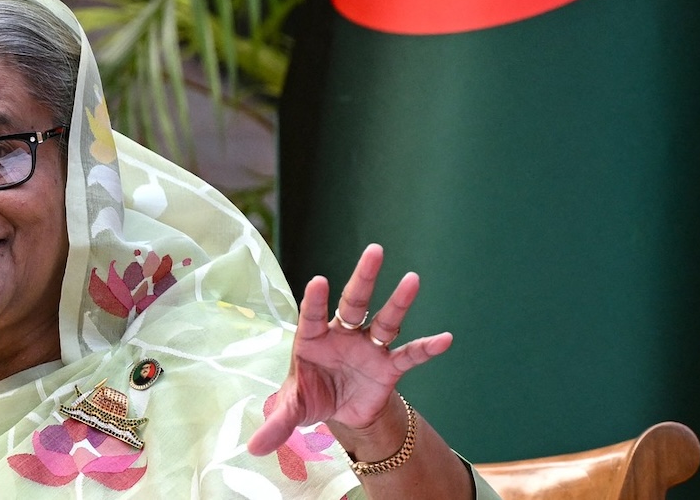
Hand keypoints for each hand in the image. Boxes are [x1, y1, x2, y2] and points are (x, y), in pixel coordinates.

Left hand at [247, 243, 452, 455]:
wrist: (341, 411)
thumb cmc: (311, 397)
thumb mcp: (292, 410)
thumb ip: (276, 423)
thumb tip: (253, 448)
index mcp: (313, 339)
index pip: (313, 316)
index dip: (316, 301)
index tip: (318, 281)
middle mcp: (343, 335)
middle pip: (354, 302)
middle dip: (364, 278)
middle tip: (374, 250)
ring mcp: (369, 348)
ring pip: (385, 320)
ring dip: (399, 301)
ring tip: (413, 279)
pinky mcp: (388, 366)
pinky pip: (410, 355)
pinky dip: (427, 348)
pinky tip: (445, 339)